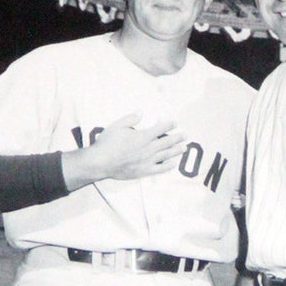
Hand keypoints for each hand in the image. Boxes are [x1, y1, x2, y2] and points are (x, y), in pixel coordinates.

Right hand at [61, 113, 185, 190]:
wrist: (100, 162)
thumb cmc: (107, 143)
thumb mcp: (117, 126)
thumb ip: (130, 119)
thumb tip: (141, 113)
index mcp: (142, 136)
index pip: (160, 129)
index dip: (169, 125)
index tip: (175, 123)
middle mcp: (148, 149)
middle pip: (166, 142)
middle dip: (177, 138)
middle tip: (185, 135)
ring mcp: (147, 161)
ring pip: (166, 155)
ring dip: (176, 151)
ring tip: (184, 148)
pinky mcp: (143, 171)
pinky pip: (159, 169)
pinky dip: (168, 166)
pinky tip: (173, 163)